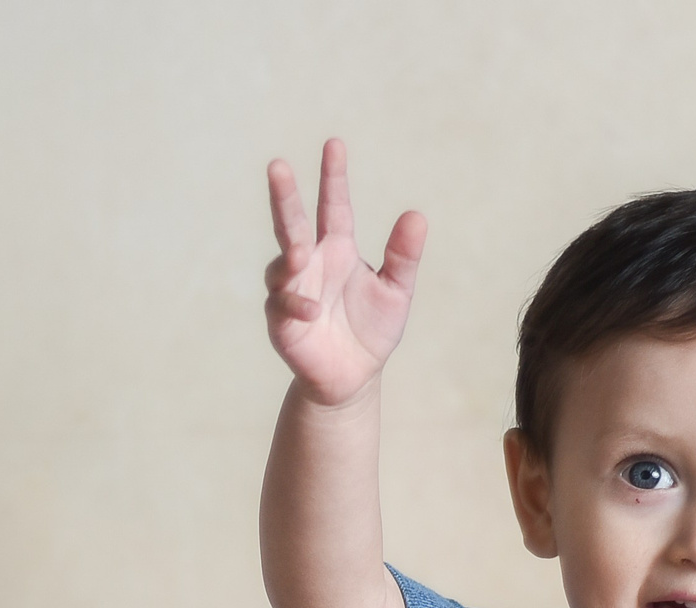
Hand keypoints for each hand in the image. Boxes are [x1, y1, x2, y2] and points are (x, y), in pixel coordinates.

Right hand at [265, 138, 426, 407]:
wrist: (354, 376)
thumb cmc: (372, 329)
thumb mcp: (397, 290)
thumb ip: (403, 256)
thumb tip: (417, 215)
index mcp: (338, 248)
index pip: (333, 205)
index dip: (333, 176)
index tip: (334, 144)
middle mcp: (310, 263)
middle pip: (293, 222)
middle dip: (284, 195)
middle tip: (278, 166)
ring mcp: (291, 290)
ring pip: (281, 263)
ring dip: (290, 255)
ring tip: (301, 252)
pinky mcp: (281, 321)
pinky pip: (283, 306)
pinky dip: (297, 305)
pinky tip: (314, 310)